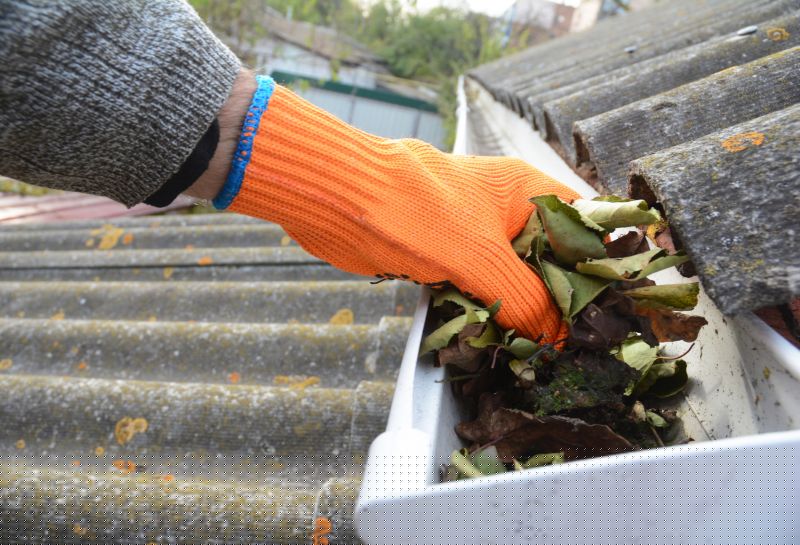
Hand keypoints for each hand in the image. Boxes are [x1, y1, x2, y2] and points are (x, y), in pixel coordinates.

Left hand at [213, 76, 580, 342]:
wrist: (340, 201)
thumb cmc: (413, 211)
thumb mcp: (480, 258)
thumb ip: (523, 297)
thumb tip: (556, 337)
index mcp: (527, 192)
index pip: (585, 225)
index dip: (601, 265)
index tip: (610, 309)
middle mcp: (507, 211)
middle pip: (550, 258)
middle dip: (560, 298)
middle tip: (576, 342)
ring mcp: (476, 235)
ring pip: (514, 278)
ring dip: (522, 311)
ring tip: (543, 350)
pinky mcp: (448, 257)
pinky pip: (480, 288)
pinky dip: (488, 312)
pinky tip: (499, 340)